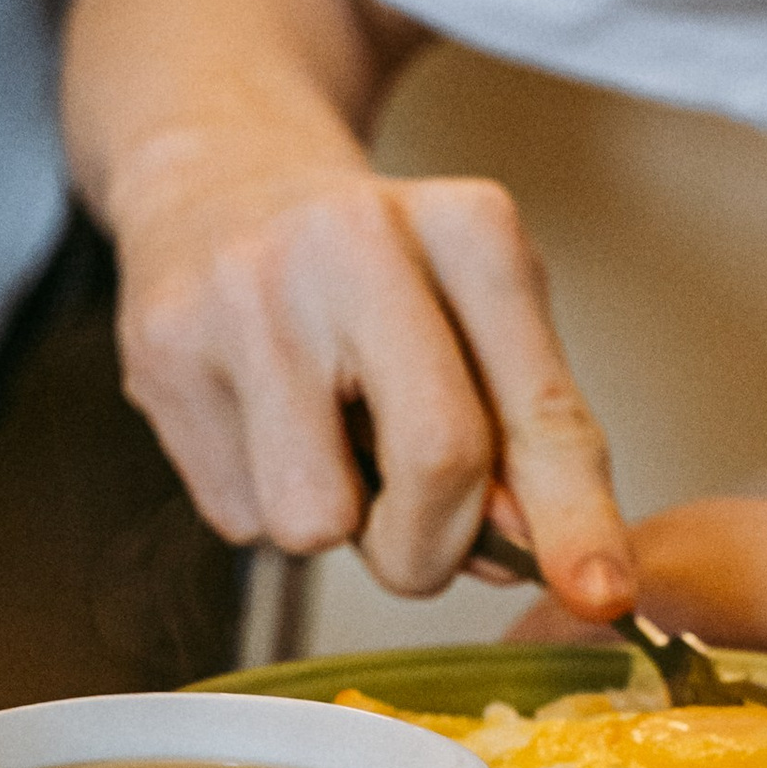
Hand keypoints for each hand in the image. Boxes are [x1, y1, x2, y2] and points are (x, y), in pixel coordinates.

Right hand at [106, 126, 635, 614]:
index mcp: (468, 226)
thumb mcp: (479, 322)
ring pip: (316, 521)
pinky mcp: (163, 351)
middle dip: (437, 546)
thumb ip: (521, 440)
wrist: (215, 172)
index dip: (576, 520)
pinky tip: (257, 418)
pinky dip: (263, 499)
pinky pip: (239, 518)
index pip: (538, 410)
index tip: (603, 595)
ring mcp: (247, 293)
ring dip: (334, 528)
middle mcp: (356, 240)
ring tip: (322, 440)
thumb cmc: (373, 273)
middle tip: (419, 533)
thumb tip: (528, 558)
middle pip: (438, 464)